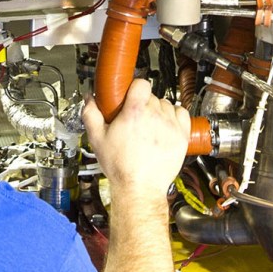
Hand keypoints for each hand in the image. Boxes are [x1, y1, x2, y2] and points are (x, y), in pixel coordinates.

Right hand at [84, 77, 191, 203]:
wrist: (139, 188)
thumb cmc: (120, 166)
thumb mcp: (97, 139)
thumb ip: (91, 114)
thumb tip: (90, 99)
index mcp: (134, 112)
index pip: (141, 84)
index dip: (135, 88)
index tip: (131, 96)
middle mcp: (155, 116)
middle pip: (152, 96)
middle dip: (143, 104)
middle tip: (135, 119)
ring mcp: (171, 126)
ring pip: (166, 105)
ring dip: (158, 111)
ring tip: (149, 126)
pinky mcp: (182, 136)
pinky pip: (182, 113)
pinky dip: (175, 116)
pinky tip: (165, 125)